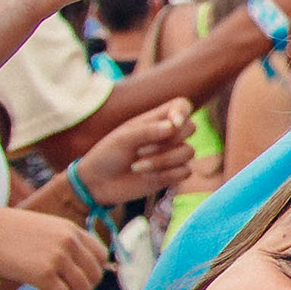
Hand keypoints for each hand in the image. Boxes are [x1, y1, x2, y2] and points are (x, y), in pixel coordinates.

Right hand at [0, 206, 110, 289]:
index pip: (101, 255)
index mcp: (70, 228)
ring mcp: (58, 256)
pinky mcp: (43, 274)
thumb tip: (72, 271)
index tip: (78, 283)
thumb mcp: (40, 230)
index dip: (92, 273)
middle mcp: (69, 241)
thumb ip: (60, 245)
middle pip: (94, 275)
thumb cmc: (1, 232)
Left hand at [76, 99, 196, 205]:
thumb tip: (173, 126)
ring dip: (162, 161)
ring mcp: (171, 155)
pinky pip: (185, 171)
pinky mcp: (172, 174)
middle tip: (144, 148)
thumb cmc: (107, 155)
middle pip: (191, 127)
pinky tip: (146, 176)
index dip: (183, 111)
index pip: (181, 105)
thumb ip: (147, 131)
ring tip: (137, 166)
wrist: (99, 184)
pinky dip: (166, 175)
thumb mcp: (122, 138)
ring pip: (189, 152)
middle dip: (173, 139)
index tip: (174, 123)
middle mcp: (167, 135)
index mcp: (155, 120)